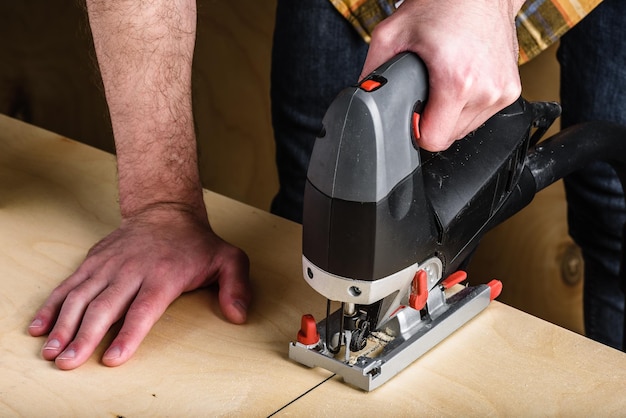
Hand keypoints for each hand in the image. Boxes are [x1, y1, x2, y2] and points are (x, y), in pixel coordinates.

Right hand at [28, 205, 251, 369]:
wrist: (166, 210)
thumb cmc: (196, 243)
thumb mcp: (229, 259)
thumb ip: (237, 287)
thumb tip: (239, 315)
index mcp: (164, 275)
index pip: (143, 309)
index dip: (128, 335)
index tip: (113, 359)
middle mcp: (132, 270)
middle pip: (104, 306)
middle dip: (84, 336)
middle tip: (68, 362)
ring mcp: (109, 265)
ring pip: (81, 296)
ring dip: (63, 325)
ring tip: (50, 351)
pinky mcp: (93, 261)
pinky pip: (69, 285)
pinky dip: (52, 305)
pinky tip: (40, 326)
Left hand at [361, 0, 523, 150]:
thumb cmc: (441, 5)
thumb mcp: (391, 34)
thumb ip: (373, 72)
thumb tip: (365, 98)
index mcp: (457, 80)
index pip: (433, 140)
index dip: (416, 131)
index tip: (412, 115)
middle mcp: (486, 90)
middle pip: (449, 138)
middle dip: (432, 121)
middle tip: (427, 90)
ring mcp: (503, 92)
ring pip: (465, 130)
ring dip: (451, 115)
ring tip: (446, 83)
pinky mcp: (511, 90)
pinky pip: (481, 116)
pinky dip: (468, 106)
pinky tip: (462, 81)